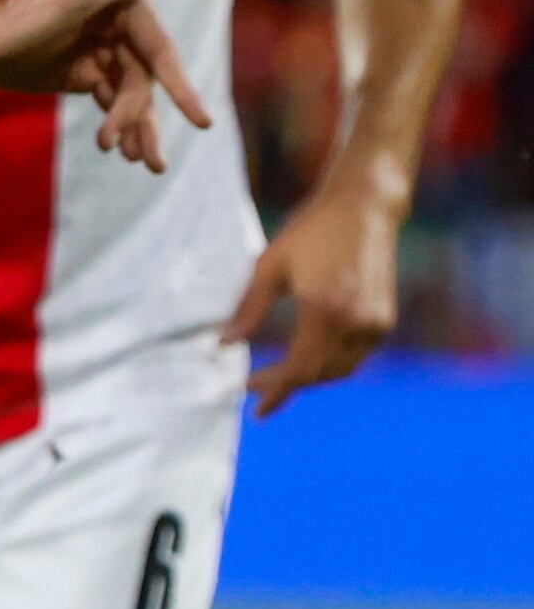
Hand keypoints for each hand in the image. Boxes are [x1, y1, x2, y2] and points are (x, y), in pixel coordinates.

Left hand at [0, 0, 216, 171]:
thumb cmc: (17, 17)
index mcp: (121, 5)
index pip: (159, 53)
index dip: (181, 88)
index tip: (202, 122)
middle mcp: (114, 28)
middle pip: (142, 82)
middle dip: (143, 120)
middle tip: (144, 160)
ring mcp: (96, 52)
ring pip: (128, 94)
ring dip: (135, 128)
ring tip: (143, 163)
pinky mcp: (77, 74)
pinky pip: (106, 100)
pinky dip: (115, 123)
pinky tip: (121, 148)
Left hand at [223, 189, 401, 413]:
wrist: (365, 207)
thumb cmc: (312, 231)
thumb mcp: (270, 266)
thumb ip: (248, 310)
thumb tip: (223, 345)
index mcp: (326, 311)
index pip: (299, 370)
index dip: (274, 390)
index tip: (251, 401)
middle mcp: (358, 322)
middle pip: (319, 375)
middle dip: (287, 386)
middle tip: (256, 387)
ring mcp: (376, 322)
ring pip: (340, 370)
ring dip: (308, 378)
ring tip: (276, 378)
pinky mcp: (385, 318)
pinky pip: (355, 356)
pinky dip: (329, 364)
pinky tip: (306, 359)